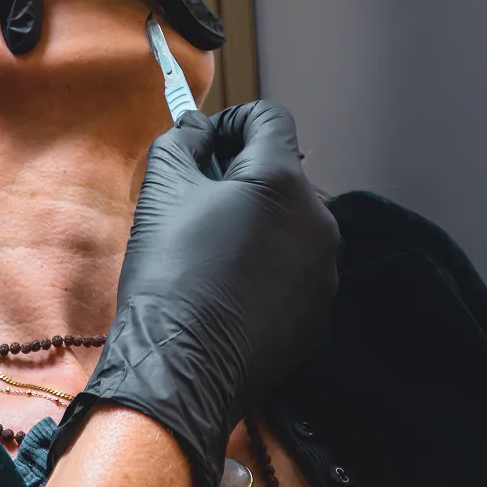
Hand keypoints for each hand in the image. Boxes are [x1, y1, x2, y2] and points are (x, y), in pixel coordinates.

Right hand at [56, 102, 338, 486]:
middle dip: (241, 179)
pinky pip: (293, 274)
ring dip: (255, 226)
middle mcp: (319, 221)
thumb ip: (181, 142)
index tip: (201, 146)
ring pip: (289, 226)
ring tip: (207, 256)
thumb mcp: (161, 192)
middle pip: (281, 174)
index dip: (230, 122)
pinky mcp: (319, 315)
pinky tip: (225, 293)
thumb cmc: (168, 274)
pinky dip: (265, 271)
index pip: (268, 118)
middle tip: (193, 205)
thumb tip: (195, 127)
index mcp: (282, 181)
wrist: (180, 368)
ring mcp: (325, 272)